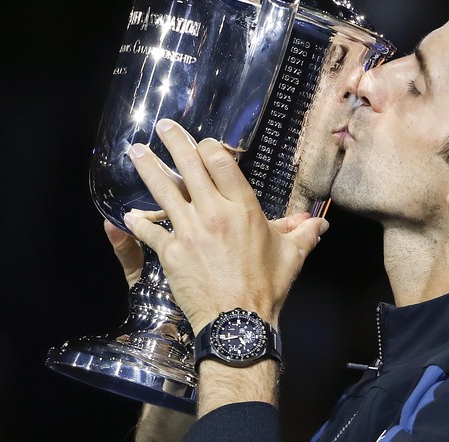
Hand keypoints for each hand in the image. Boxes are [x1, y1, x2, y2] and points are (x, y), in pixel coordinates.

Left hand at [121, 118, 327, 332]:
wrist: (238, 321)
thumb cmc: (267, 287)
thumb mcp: (292, 256)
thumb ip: (304, 233)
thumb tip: (320, 223)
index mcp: (243, 208)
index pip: (221, 162)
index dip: (209, 146)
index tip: (203, 142)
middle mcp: (214, 212)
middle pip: (190, 166)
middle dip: (174, 141)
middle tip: (163, 125)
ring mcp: (189, 231)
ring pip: (164, 190)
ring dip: (148, 167)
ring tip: (136, 150)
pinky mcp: (171, 252)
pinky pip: (150, 231)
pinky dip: (138, 221)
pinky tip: (127, 213)